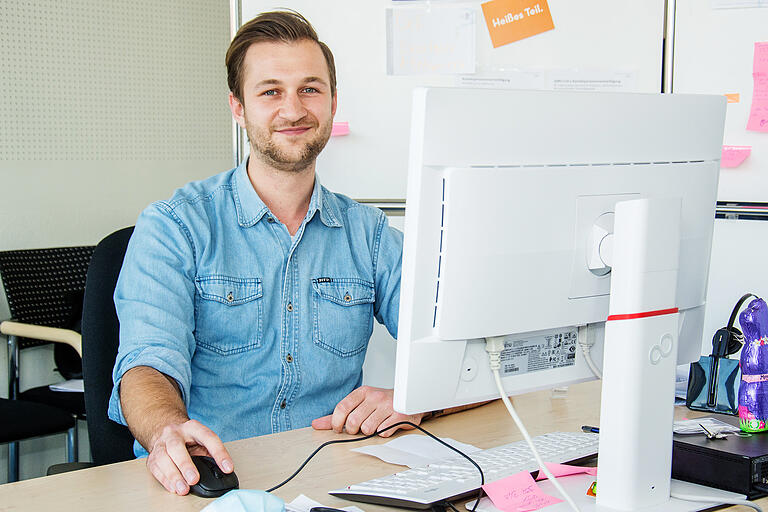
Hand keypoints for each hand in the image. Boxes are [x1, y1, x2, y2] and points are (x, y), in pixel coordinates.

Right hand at [146, 419, 232, 494]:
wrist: (164, 430)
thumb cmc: (187, 438)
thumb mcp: (201, 439)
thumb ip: (211, 452)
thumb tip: (223, 470)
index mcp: (192, 427)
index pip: (208, 437)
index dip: (219, 453)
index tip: (227, 468)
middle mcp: (174, 433)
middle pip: (177, 447)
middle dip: (185, 464)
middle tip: (194, 479)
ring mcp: (161, 444)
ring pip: (163, 458)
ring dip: (173, 475)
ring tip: (183, 489)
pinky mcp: (152, 457)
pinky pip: (156, 468)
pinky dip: (165, 480)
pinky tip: (173, 487)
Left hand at [311, 386, 425, 436]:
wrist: (409, 400)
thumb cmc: (381, 404)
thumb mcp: (359, 404)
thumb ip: (336, 415)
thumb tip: (316, 424)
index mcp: (363, 392)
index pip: (341, 408)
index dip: (336, 423)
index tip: (338, 429)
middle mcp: (375, 396)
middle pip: (353, 422)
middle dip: (353, 430)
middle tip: (359, 428)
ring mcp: (388, 405)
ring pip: (367, 429)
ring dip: (369, 432)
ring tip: (375, 425)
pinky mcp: (400, 415)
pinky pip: (383, 432)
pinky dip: (382, 434)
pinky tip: (385, 426)